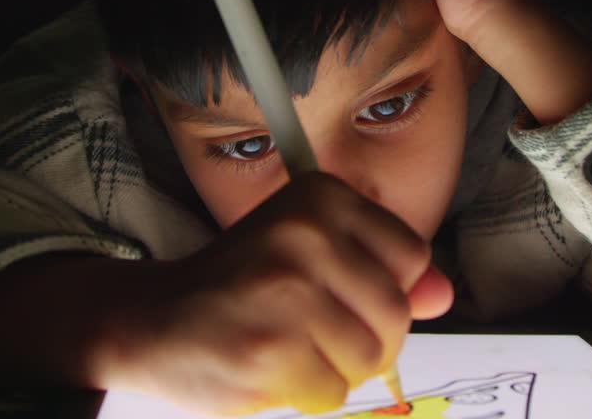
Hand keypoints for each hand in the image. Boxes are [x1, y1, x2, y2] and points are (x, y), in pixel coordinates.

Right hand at [104, 171, 452, 415]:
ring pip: (370, 358)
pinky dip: (308, 394)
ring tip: (289, 347)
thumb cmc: (234, 286)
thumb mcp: (310, 255)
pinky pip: (333, 393)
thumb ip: (380, 272)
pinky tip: (271, 367)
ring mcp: (286, 292)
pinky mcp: (270, 350)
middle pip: (396, 312)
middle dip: (366, 339)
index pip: (412, 256)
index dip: (385, 288)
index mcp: (319, 197)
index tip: (344, 293)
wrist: (149, 319)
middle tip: (315, 332)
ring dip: (335, 369)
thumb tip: (442, 294)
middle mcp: (304, 234)